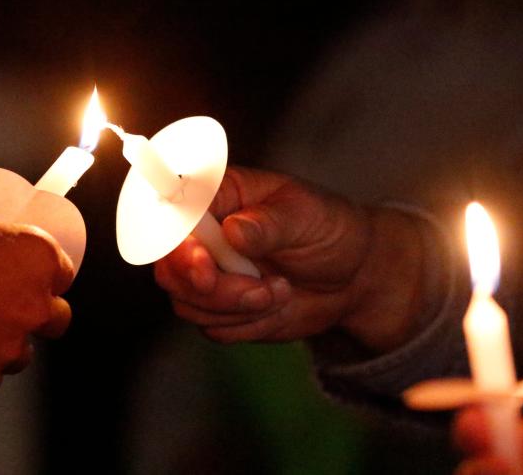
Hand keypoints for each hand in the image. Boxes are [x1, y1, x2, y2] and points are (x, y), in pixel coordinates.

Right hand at [0, 204, 75, 393]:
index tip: (28, 277)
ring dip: (4, 344)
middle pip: (58, 317)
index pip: (63, 272)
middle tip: (8, 307)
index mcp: (36, 257)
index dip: (47, 276)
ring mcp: (9, 347)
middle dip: (38, 314)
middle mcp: (34, 305)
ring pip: (22, 354)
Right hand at [154, 166, 426, 350]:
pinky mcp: (218, 307)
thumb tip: (232, 230)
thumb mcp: (307, 216)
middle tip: (256, 287)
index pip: (172, 212)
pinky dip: (248, 324)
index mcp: (218, 195)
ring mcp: (207, 273)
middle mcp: (203, 234)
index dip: (175, 239)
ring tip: (280, 290)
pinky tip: (277, 303)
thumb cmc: (329, 228)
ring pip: (188, 302)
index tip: (202, 262)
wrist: (353, 276)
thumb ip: (268, 223)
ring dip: (237, 307)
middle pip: (169, 266)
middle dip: (209, 287)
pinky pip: (212, 326)